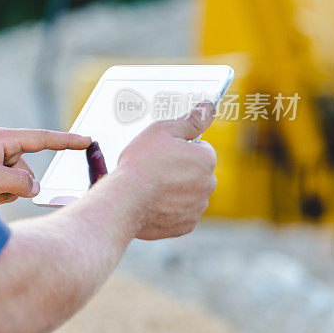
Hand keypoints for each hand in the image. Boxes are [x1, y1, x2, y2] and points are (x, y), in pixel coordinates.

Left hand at [0, 128, 91, 204]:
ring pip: (16, 186)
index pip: (42, 138)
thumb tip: (33, 187)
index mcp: (1, 139)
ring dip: (2, 194)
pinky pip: (3, 191)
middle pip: (27, 172)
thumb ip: (19, 182)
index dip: (66, 140)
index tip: (87, 139)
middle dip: (15, 186)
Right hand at [115, 102, 217, 239]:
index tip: (163, 153)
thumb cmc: (141, 162)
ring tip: (150, 188)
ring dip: (175, 190)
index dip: (180, 149)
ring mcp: (198, 207)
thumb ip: (189, 121)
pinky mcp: (186, 225)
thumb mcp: (162, 131)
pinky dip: (169, 209)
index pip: (200, 149)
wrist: (125, 200)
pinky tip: (152, 203)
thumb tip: (209, 107)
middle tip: (154, 169)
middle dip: (180, 170)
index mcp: (205, 159)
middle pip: (196, 173)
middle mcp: (208, 184)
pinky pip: (181, 213)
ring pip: (189, 194)